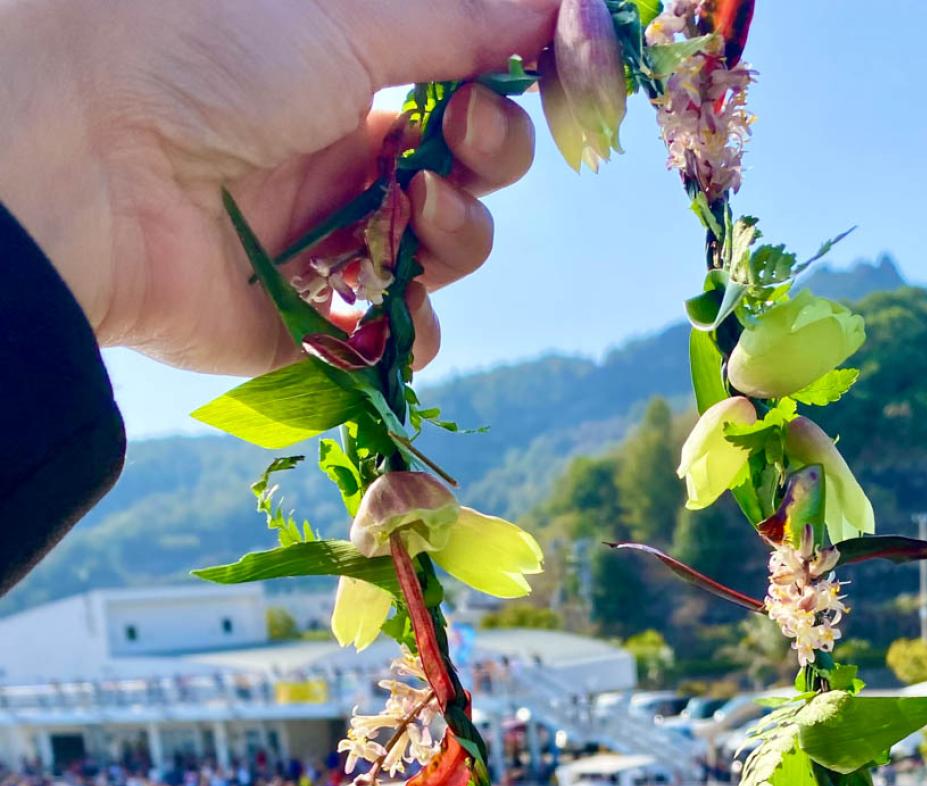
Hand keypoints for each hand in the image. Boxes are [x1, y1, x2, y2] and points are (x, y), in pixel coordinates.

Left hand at [0, 0, 556, 373]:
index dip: (508, 89)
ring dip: (461, 233)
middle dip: (491, 156)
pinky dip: (415, 323)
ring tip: (420, 209)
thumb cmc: (206, 55)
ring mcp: (327, 244)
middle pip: (467, 173)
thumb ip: (459, 20)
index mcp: (345, 75)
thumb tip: (555, 3)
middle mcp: (340, 157)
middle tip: (463, 139)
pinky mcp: (310, 326)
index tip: (551, 76)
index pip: (460, 90)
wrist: (101, 161)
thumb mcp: (350, 16)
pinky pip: (399, 340)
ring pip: (444, 255)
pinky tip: (398, 294)